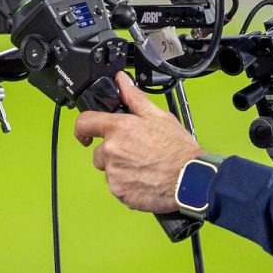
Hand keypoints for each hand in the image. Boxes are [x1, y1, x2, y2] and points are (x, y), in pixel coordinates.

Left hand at [71, 74, 202, 213]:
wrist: (189, 179)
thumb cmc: (177, 150)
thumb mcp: (158, 116)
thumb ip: (134, 97)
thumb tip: (122, 81)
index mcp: (119, 129)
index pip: (85, 123)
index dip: (83, 128)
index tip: (85, 134)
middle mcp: (112, 151)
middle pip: (99, 152)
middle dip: (113, 153)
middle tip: (136, 154)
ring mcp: (114, 173)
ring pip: (109, 170)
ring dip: (121, 169)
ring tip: (144, 167)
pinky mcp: (119, 192)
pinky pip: (117, 187)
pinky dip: (127, 185)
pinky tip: (144, 179)